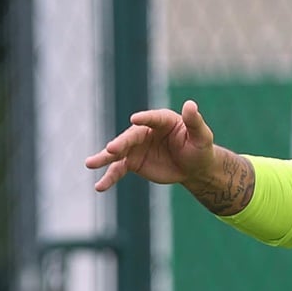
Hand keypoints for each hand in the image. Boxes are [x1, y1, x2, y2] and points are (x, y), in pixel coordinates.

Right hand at [85, 99, 216, 191]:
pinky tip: (99, 186)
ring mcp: (137, 147)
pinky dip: (109, 178)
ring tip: (90, 163)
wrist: (194, 168)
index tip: (135, 119)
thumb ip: (194, 121)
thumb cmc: (199, 148)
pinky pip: (118, 170)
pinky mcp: (132, 162)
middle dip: (120, 143)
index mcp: (163, 120)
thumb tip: (190, 104)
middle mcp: (146, 131)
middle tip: (111, 149)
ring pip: (118, 152)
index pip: (152, 118)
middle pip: (131, 136)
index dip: (145, 118)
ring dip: (104, 157)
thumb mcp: (202, 136)